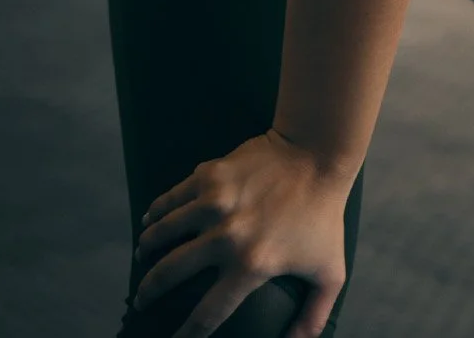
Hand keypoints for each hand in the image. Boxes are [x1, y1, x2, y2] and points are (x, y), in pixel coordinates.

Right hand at [133, 128, 354, 337]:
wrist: (317, 153)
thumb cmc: (324, 215)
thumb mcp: (330, 271)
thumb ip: (314, 316)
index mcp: (252, 264)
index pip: (207, 314)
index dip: (186, 335)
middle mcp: (227, 236)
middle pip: (169, 275)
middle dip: (149, 293)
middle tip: (142, 301)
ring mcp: (213, 203)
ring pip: (161, 234)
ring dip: (147, 250)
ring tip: (143, 259)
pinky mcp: (208, 176)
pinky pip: (169, 200)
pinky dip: (154, 214)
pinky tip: (149, 223)